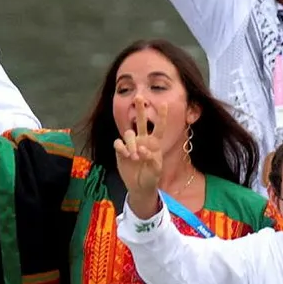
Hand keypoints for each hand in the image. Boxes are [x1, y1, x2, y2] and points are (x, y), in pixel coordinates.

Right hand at [113, 99, 166, 216]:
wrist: (139, 186)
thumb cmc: (151, 177)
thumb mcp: (155, 170)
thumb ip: (151, 160)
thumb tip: (142, 150)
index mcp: (155, 143)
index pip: (159, 127)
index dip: (161, 116)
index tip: (164, 103)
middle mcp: (143, 140)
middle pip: (141, 122)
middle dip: (140, 109)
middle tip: (139, 97)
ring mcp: (131, 144)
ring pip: (128, 133)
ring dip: (131, 143)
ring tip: (134, 156)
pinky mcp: (120, 150)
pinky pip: (118, 143)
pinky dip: (121, 147)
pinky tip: (125, 154)